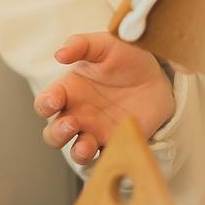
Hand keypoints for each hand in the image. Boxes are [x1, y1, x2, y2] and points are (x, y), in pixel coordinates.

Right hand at [35, 33, 173, 164]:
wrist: (158, 76)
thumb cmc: (126, 58)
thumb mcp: (105, 45)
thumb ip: (81, 44)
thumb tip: (59, 54)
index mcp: (69, 91)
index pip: (45, 103)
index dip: (45, 104)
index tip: (55, 99)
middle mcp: (77, 114)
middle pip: (53, 133)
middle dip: (57, 133)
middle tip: (71, 123)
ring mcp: (95, 131)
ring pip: (75, 151)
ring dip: (77, 151)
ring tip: (87, 145)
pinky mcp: (116, 142)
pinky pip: (106, 157)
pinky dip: (106, 159)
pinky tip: (114, 149)